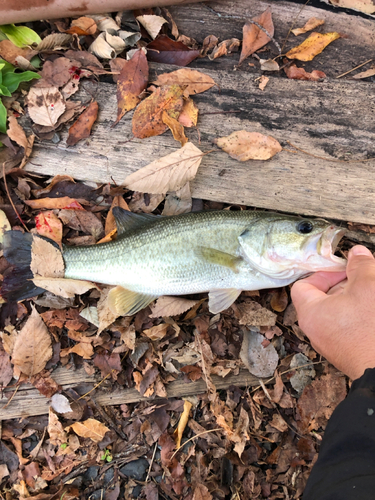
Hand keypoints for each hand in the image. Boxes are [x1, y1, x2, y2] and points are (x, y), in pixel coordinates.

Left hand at [291, 245, 374, 379]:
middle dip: (344, 283)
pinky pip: (346, 327)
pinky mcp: (346, 352)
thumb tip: (356, 254)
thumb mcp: (368, 286)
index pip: (303, 285)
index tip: (344, 269)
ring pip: (337, 312)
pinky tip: (372, 310)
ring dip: (354, 299)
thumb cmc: (371, 330)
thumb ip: (360, 266)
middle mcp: (315, 330)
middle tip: (363, 277)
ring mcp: (330, 344)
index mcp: (311, 312)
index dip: (322, 272)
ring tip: (371, 293)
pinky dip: (358, 315)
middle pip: (321, 297)